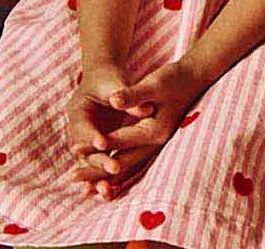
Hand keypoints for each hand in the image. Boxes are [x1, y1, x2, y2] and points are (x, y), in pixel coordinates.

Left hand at [73, 60, 205, 193]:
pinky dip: (114, 172)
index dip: (100, 144)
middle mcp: (156, 143)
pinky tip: (98, 179)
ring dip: (104, 176)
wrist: (191, 81)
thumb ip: (133, 95)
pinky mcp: (150, 145)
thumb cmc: (172, 79)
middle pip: (123, 161)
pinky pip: (129, 163)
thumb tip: (113, 100)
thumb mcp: (154, 83)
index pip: (123, 140)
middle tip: (73, 177)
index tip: (78, 148)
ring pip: (125, 166)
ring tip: (81, 185)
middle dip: (97, 170)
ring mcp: (154, 147)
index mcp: (156, 130)